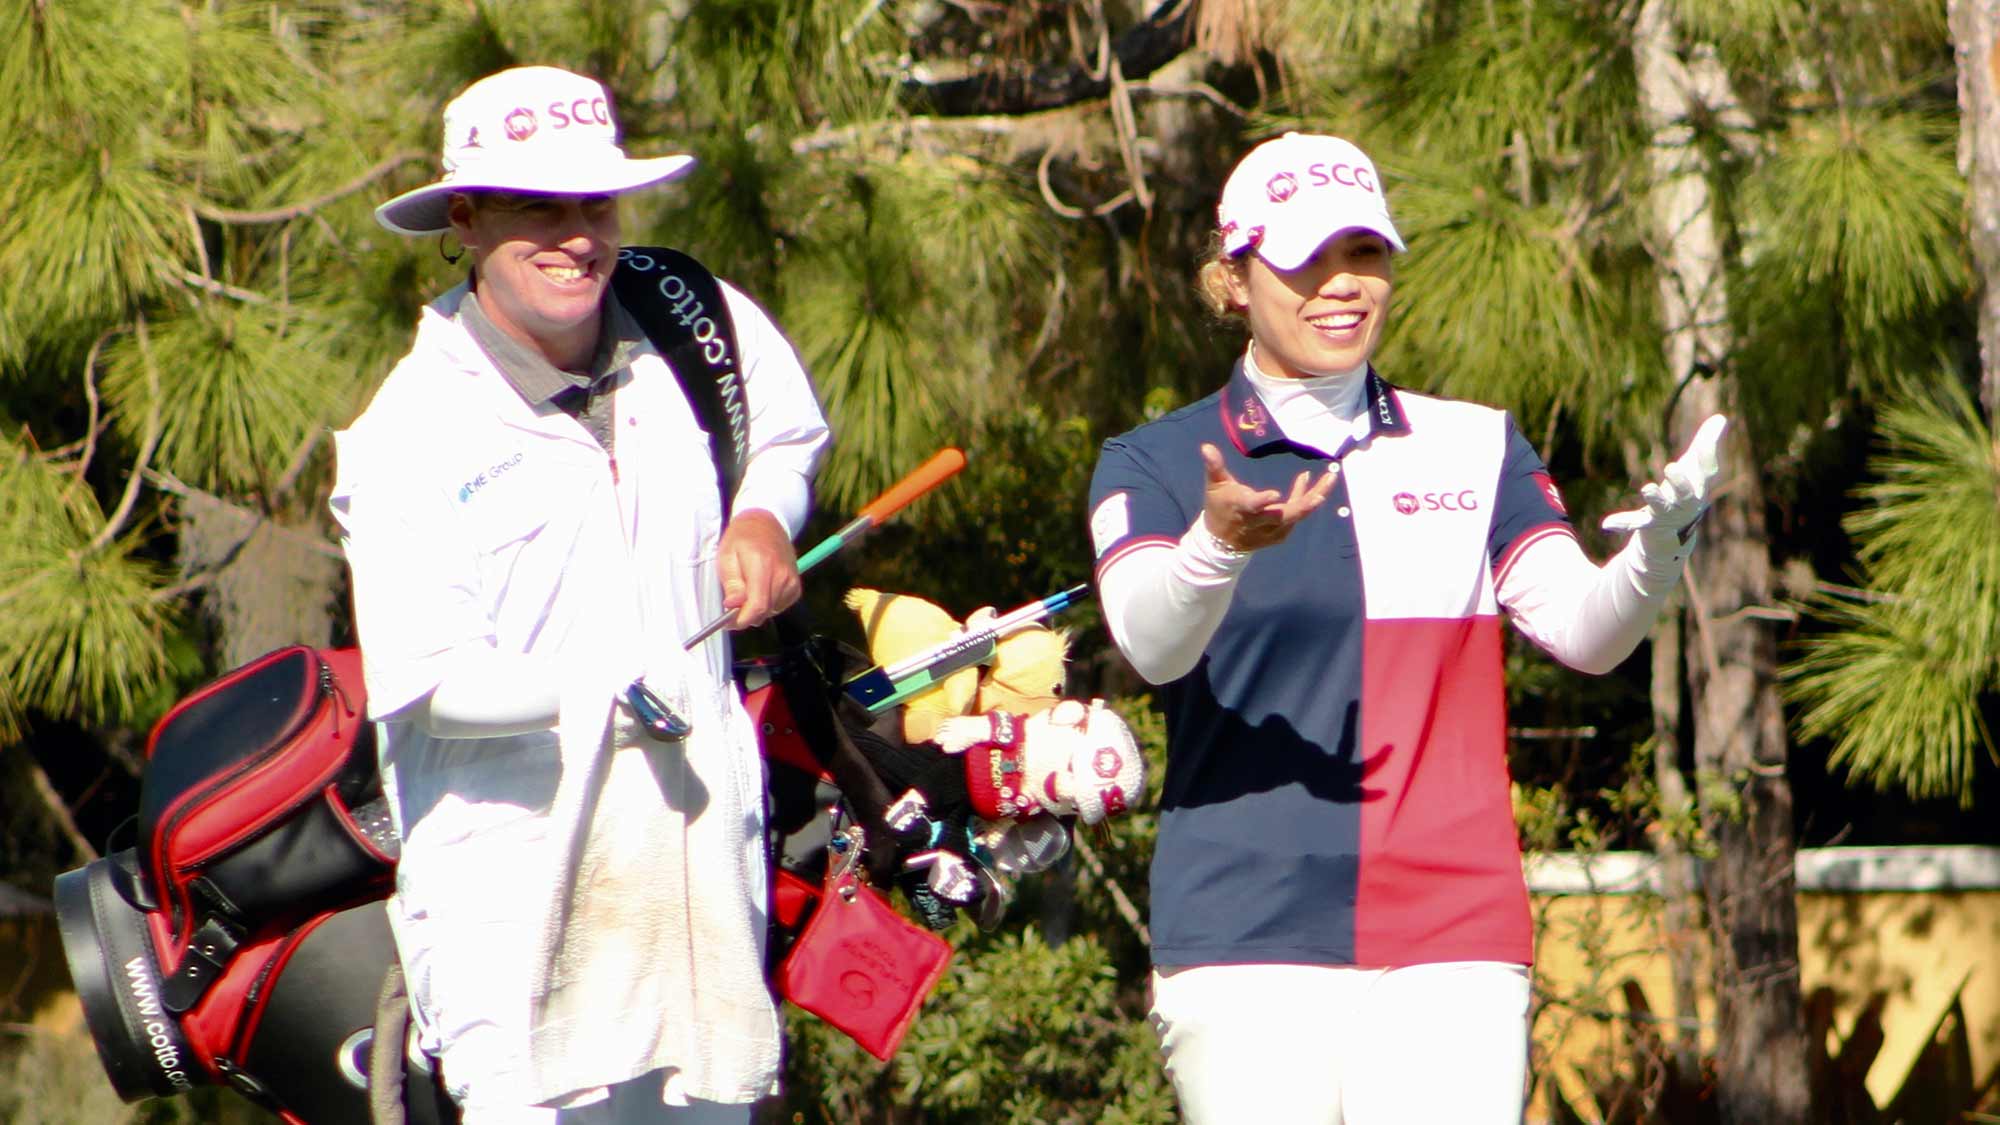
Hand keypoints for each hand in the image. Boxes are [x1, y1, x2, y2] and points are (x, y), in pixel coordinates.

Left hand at [716, 509, 800, 628]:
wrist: (766, 524)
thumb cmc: (742, 538)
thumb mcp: (726, 556)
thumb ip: (731, 583)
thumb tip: (732, 606)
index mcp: (763, 566)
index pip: (757, 606)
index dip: (740, 620)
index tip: (726, 622)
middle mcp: (782, 575)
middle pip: (763, 612)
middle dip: (745, 614)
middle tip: (732, 601)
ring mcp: (792, 582)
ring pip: (770, 612)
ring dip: (756, 608)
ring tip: (747, 586)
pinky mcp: (796, 587)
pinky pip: (778, 606)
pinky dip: (767, 603)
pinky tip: (760, 587)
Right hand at [1199, 442, 1336, 552]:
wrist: (1221, 544)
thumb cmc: (1219, 508)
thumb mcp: (1214, 487)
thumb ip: (1214, 466)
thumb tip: (1206, 446)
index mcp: (1243, 509)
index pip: (1253, 506)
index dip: (1263, 501)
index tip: (1275, 494)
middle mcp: (1260, 522)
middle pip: (1286, 514)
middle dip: (1306, 501)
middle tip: (1325, 487)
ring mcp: (1272, 531)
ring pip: (1297, 514)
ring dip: (1314, 496)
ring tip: (1330, 477)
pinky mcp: (1280, 534)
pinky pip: (1296, 515)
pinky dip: (1305, 499)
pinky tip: (1313, 484)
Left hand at [1601, 414, 1727, 549]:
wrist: (1675, 531)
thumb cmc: (1686, 491)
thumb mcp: (1694, 467)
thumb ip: (1706, 443)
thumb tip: (1721, 417)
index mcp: (1699, 487)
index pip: (1707, 471)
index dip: (1707, 455)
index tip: (1705, 441)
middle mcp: (1686, 503)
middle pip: (1687, 494)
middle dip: (1680, 482)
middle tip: (1671, 466)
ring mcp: (1666, 514)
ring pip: (1662, 508)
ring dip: (1655, 498)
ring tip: (1647, 487)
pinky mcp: (1647, 523)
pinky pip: (1635, 523)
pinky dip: (1622, 522)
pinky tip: (1607, 523)